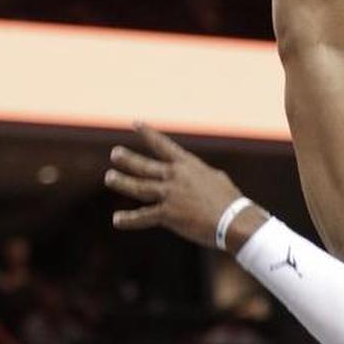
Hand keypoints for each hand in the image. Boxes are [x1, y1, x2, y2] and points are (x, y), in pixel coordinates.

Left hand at [105, 125, 243, 245]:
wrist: (234, 220)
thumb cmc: (230, 202)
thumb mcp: (215, 180)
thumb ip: (200, 176)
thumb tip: (196, 175)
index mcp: (188, 165)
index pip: (163, 145)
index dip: (148, 133)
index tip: (135, 123)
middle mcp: (175, 176)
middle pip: (146, 165)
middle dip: (128, 159)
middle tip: (115, 153)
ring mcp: (170, 194)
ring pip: (139, 186)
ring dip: (122, 182)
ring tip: (110, 177)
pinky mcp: (168, 214)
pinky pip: (144, 216)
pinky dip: (129, 219)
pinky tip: (117, 220)